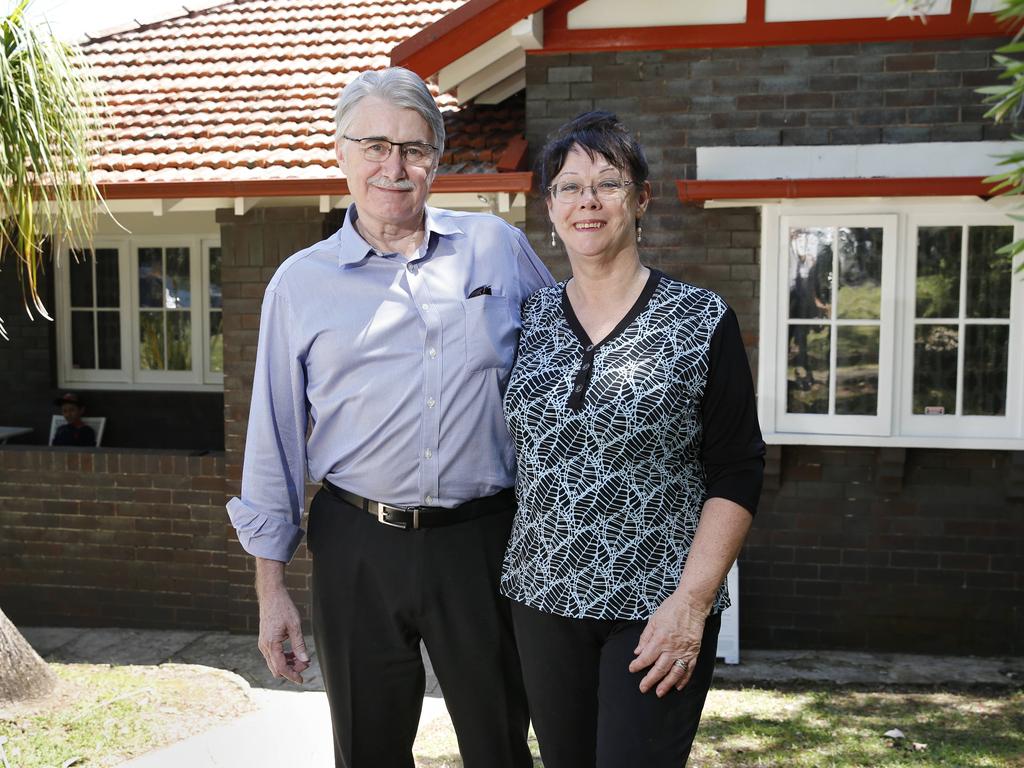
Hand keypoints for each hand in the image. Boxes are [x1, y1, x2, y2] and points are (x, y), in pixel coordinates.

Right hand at [255, 562, 309, 684]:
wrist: (271, 596)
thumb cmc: (283, 608)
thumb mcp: (295, 625)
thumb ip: (299, 644)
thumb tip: (305, 660)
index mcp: (271, 644)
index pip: (281, 668)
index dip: (292, 675)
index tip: (302, 680)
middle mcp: (264, 647)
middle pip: (276, 669)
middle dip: (291, 670)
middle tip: (306, 664)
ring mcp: (263, 644)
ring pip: (274, 663)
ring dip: (288, 664)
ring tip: (302, 658)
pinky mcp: (265, 641)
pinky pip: (273, 656)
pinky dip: (283, 657)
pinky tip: (294, 653)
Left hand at [628, 591, 706, 696]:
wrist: (692, 603)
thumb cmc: (672, 609)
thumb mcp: (653, 620)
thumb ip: (645, 638)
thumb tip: (637, 652)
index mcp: (660, 639)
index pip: (646, 658)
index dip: (638, 665)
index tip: (632, 669)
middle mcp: (672, 648)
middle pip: (659, 669)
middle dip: (650, 680)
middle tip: (643, 688)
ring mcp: (684, 651)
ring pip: (674, 673)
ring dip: (666, 684)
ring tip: (660, 692)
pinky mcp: (694, 652)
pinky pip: (689, 669)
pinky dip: (683, 679)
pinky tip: (678, 686)